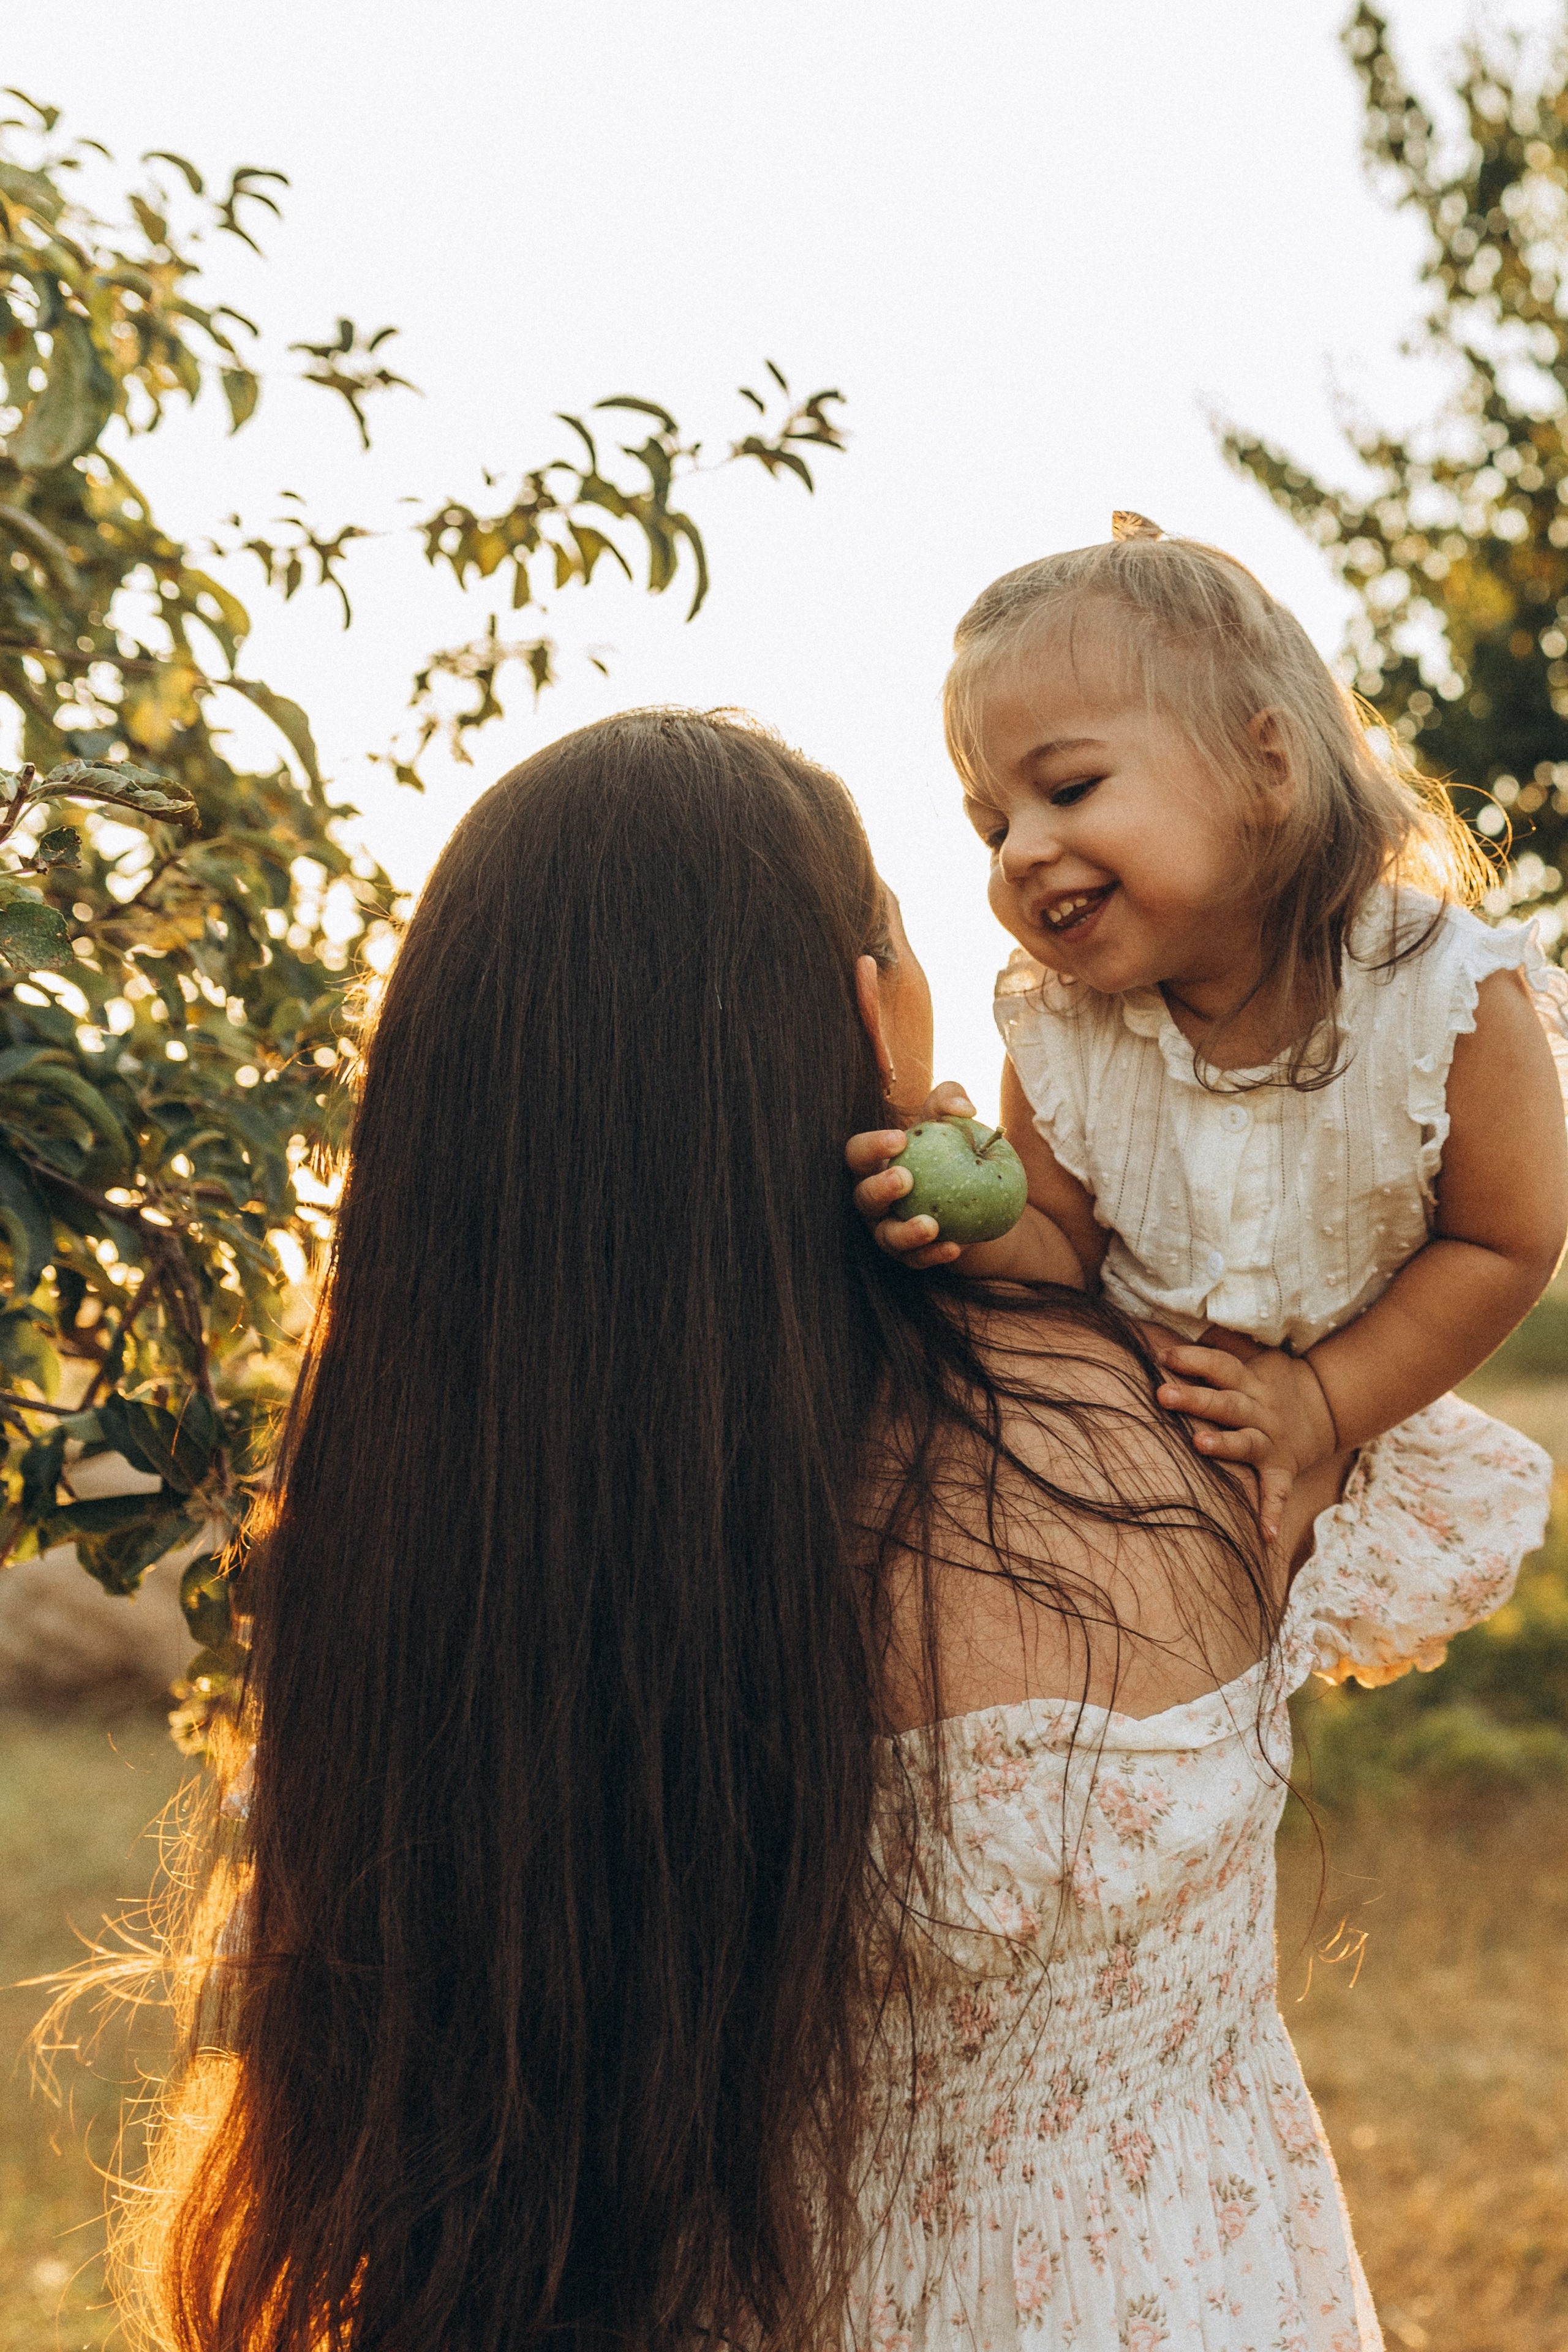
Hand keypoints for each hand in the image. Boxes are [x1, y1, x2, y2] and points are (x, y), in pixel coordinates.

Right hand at [844, 1080, 977, 1270]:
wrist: (971, 1196)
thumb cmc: (949, 1148)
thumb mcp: (949, 1119)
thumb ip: (951, 1099)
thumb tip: (965, 1107)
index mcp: (873, 1164)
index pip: (857, 1154)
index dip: (872, 1147)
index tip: (900, 1138)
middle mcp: (871, 1200)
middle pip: (863, 1198)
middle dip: (880, 1190)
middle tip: (905, 1180)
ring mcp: (887, 1230)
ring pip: (886, 1236)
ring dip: (905, 1233)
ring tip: (930, 1224)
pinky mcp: (911, 1255)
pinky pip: (917, 1260)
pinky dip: (934, 1255)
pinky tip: (954, 1248)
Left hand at [1144, 1330, 1338, 1545]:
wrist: (1324, 1405)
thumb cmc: (1270, 1379)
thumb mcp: (1254, 1355)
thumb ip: (1222, 1346)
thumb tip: (1183, 1326)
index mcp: (1248, 1381)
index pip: (1219, 1366)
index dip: (1193, 1359)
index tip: (1163, 1356)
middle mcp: (1258, 1410)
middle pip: (1224, 1403)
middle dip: (1194, 1398)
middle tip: (1161, 1394)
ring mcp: (1270, 1441)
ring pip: (1245, 1442)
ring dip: (1224, 1445)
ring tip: (1199, 1445)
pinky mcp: (1281, 1469)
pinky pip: (1277, 1492)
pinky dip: (1272, 1513)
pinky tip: (1265, 1536)